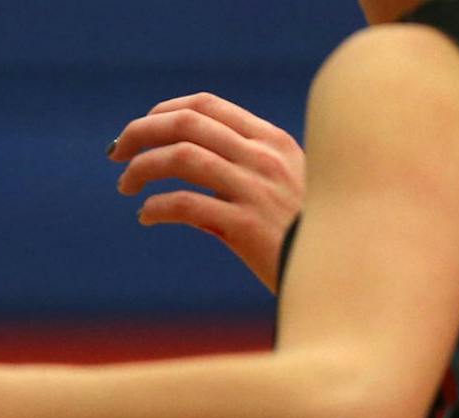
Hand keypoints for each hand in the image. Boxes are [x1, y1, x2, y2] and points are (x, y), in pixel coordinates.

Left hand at [111, 93, 305, 292]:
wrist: (342, 270)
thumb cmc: (304, 232)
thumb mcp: (281, 188)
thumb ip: (240, 172)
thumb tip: (180, 174)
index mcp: (272, 141)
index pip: (207, 106)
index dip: (163, 112)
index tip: (140, 130)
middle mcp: (264, 157)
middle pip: (186, 124)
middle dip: (141, 132)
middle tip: (116, 152)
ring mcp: (257, 189)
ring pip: (182, 157)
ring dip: (142, 168)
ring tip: (125, 186)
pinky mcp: (247, 226)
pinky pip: (185, 204)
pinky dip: (155, 207)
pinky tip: (146, 217)